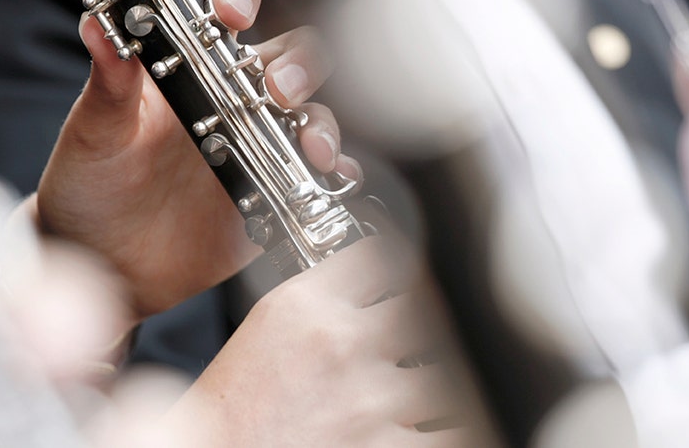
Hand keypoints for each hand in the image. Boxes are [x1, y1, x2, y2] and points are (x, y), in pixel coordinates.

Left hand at [37, 0, 352, 317]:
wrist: (102, 261)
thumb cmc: (90, 184)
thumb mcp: (94, 131)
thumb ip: (107, 82)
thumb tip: (96, 24)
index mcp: (186, 66)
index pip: (224, 10)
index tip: (233, 12)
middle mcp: (230, 98)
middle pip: (288, 56)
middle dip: (298, 65)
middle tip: (280, 91)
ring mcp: (257, 144)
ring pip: (311, 113)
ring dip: (321, 123)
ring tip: (311, 149)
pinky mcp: (273, 190)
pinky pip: (318, 176)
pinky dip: (337, 175)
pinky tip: (331, 182)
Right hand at [147, 236, 494, 447]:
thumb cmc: (237, 407)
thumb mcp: (268, 323)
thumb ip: (321, 293)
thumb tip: (374, 276)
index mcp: (308, 305)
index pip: (383, 257)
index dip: (400, 268)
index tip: (407, 281)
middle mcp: (343, 343)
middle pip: (424, 310)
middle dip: (419, 331)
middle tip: (403, 350)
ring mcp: (372, 398)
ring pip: (443, 374)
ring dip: (427, 389)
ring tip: (394, 402)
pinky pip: (451, 431)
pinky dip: (442, 432)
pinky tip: (414, 430)